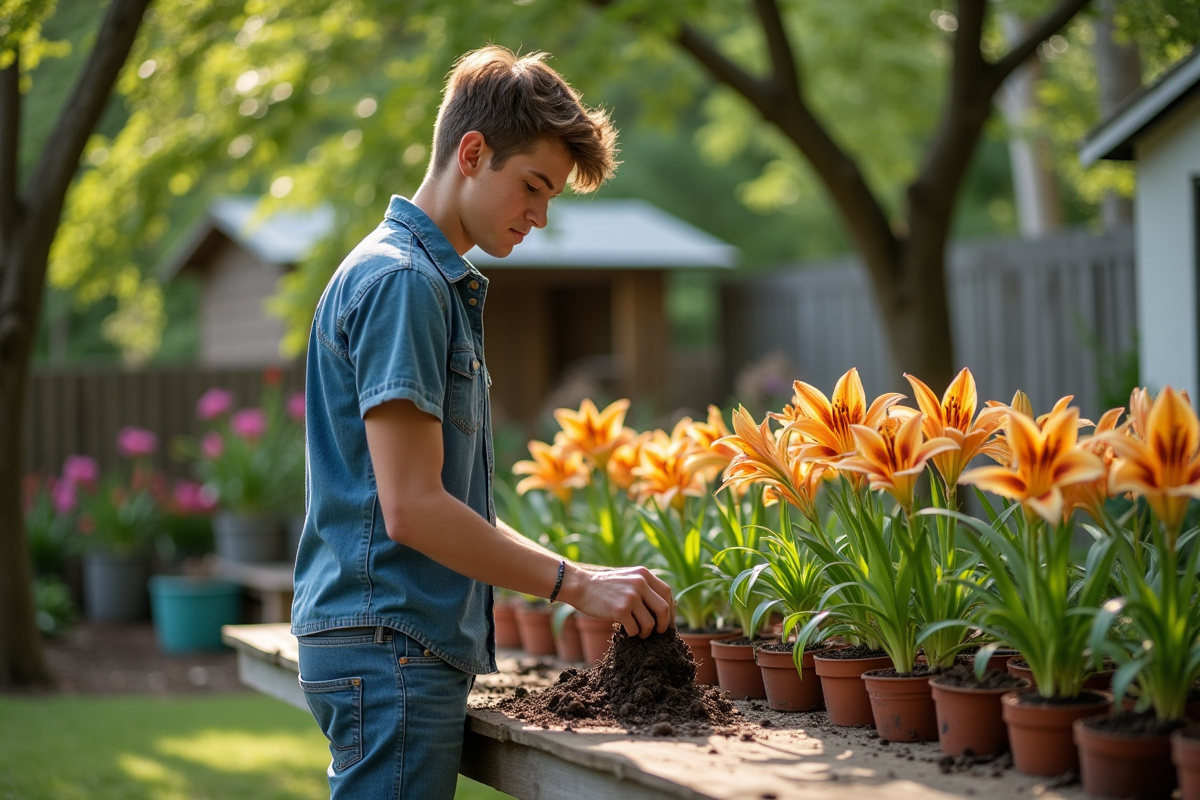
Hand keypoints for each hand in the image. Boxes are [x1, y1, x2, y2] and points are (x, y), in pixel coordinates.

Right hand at [559, 564, 674, 637]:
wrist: (581, 586)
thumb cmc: (604, 586)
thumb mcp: (627, 577)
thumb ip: (644, 586)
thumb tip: (664, 608)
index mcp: (643, 574)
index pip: (668, 593)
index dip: (671, 610)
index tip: (668, 621)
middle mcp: (640, 583)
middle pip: (664, 609)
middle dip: (664, 625)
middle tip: (659, 632)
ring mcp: (631, 596)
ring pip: (650, 623)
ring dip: (646, 632)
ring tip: (639, 632)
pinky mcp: (620, 610)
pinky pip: (635, 629)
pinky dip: (632, 633)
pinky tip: (625, 630)